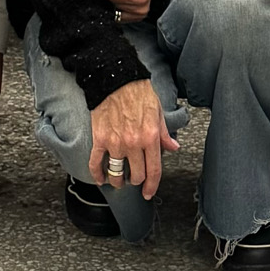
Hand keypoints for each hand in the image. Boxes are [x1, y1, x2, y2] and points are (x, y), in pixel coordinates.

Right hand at [89, 78, 179, 199]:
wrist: (116, 78)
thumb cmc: (137, 91)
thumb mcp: (158, 111)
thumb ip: (164, 133)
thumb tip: (173, 147)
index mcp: (150, 137)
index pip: (154, 170)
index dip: (152, 185)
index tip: (149, 192)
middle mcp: (134, 143)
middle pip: (136, 175)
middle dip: (137, 180)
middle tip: (135, 178)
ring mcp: (115, 143)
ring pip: (117, 173)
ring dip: (118, 180)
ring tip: (118, 180)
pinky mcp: (100, 139)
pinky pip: (96, 163)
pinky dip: (97, 174)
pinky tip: (100, 179)